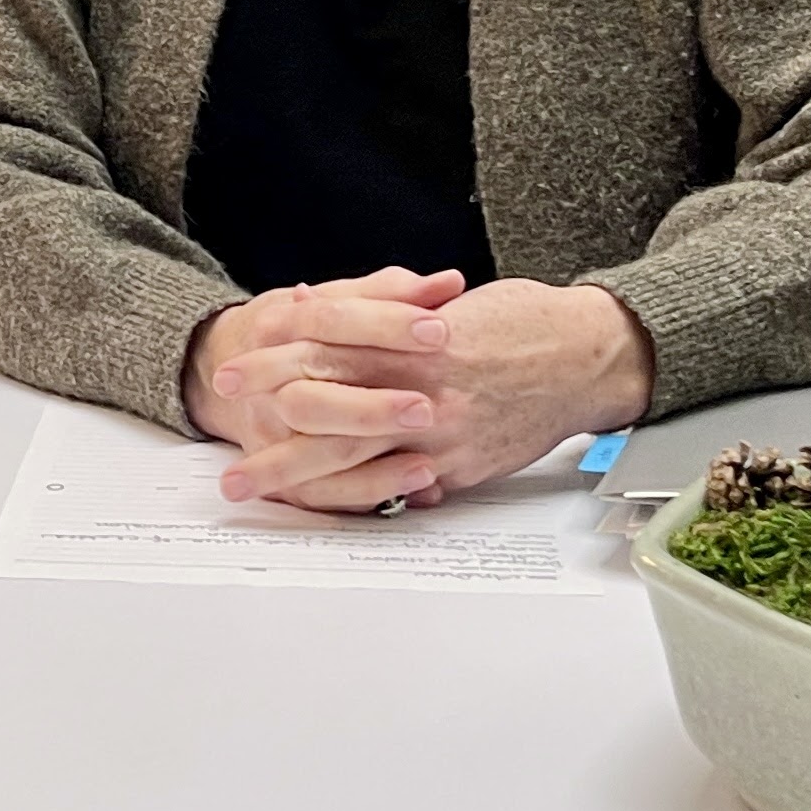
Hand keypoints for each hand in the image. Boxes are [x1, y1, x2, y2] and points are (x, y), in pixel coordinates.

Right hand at [183, 267, 464, 512]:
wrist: (229, 369)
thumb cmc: (301, 330)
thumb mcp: (336, 300)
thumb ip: (392, 292)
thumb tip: (449, 283)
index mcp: (280, 326)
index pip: (331, 320)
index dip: (387, 325)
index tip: (439, 331)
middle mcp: (267, 383)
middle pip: (312, 399)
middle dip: (370, 408)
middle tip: (426, 408)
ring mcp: (271, 433)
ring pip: (314, 454)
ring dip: (373, 464)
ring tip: (428, 464)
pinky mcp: (283, 475)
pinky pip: (324, 494)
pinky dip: (370, 492)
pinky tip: (417, 487)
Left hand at [206, 278, 653, 509]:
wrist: (587, 354)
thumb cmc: (521, 322)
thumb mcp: (449, 306)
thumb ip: (390, 321)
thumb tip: (326, 317)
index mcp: (412, 334)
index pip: (325, 341)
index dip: (274, 355)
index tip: (233, 366)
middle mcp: (419, 382)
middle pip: (324, 400)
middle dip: (267, 415)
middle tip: (222, 430)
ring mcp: (438, 429)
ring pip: (350, 454)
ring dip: (292, 470)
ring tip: (247, 482)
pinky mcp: (460, 463)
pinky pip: (397, 485)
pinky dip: (356, 494)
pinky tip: (318, 504)